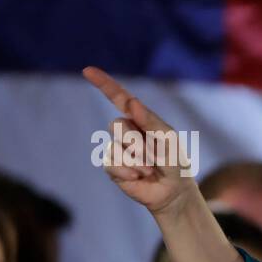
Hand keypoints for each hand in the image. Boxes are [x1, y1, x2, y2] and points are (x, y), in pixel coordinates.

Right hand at [83, 66, 198, 216]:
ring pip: (115, 145)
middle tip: (154, 156)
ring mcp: (118, 149)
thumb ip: (150, 120)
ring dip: (137, 160)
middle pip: (118, 124)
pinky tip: (138, 176)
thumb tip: (131, 101)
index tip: (87, 70)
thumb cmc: (174, 162)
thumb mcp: (168, 139)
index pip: (119, 98)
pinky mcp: (113, 167)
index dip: (104, 84)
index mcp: (140, 119)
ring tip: (150, 169)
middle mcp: (126, 131)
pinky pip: (111, 162)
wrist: (174, 191)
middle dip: (138, 142)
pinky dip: (127, 170)